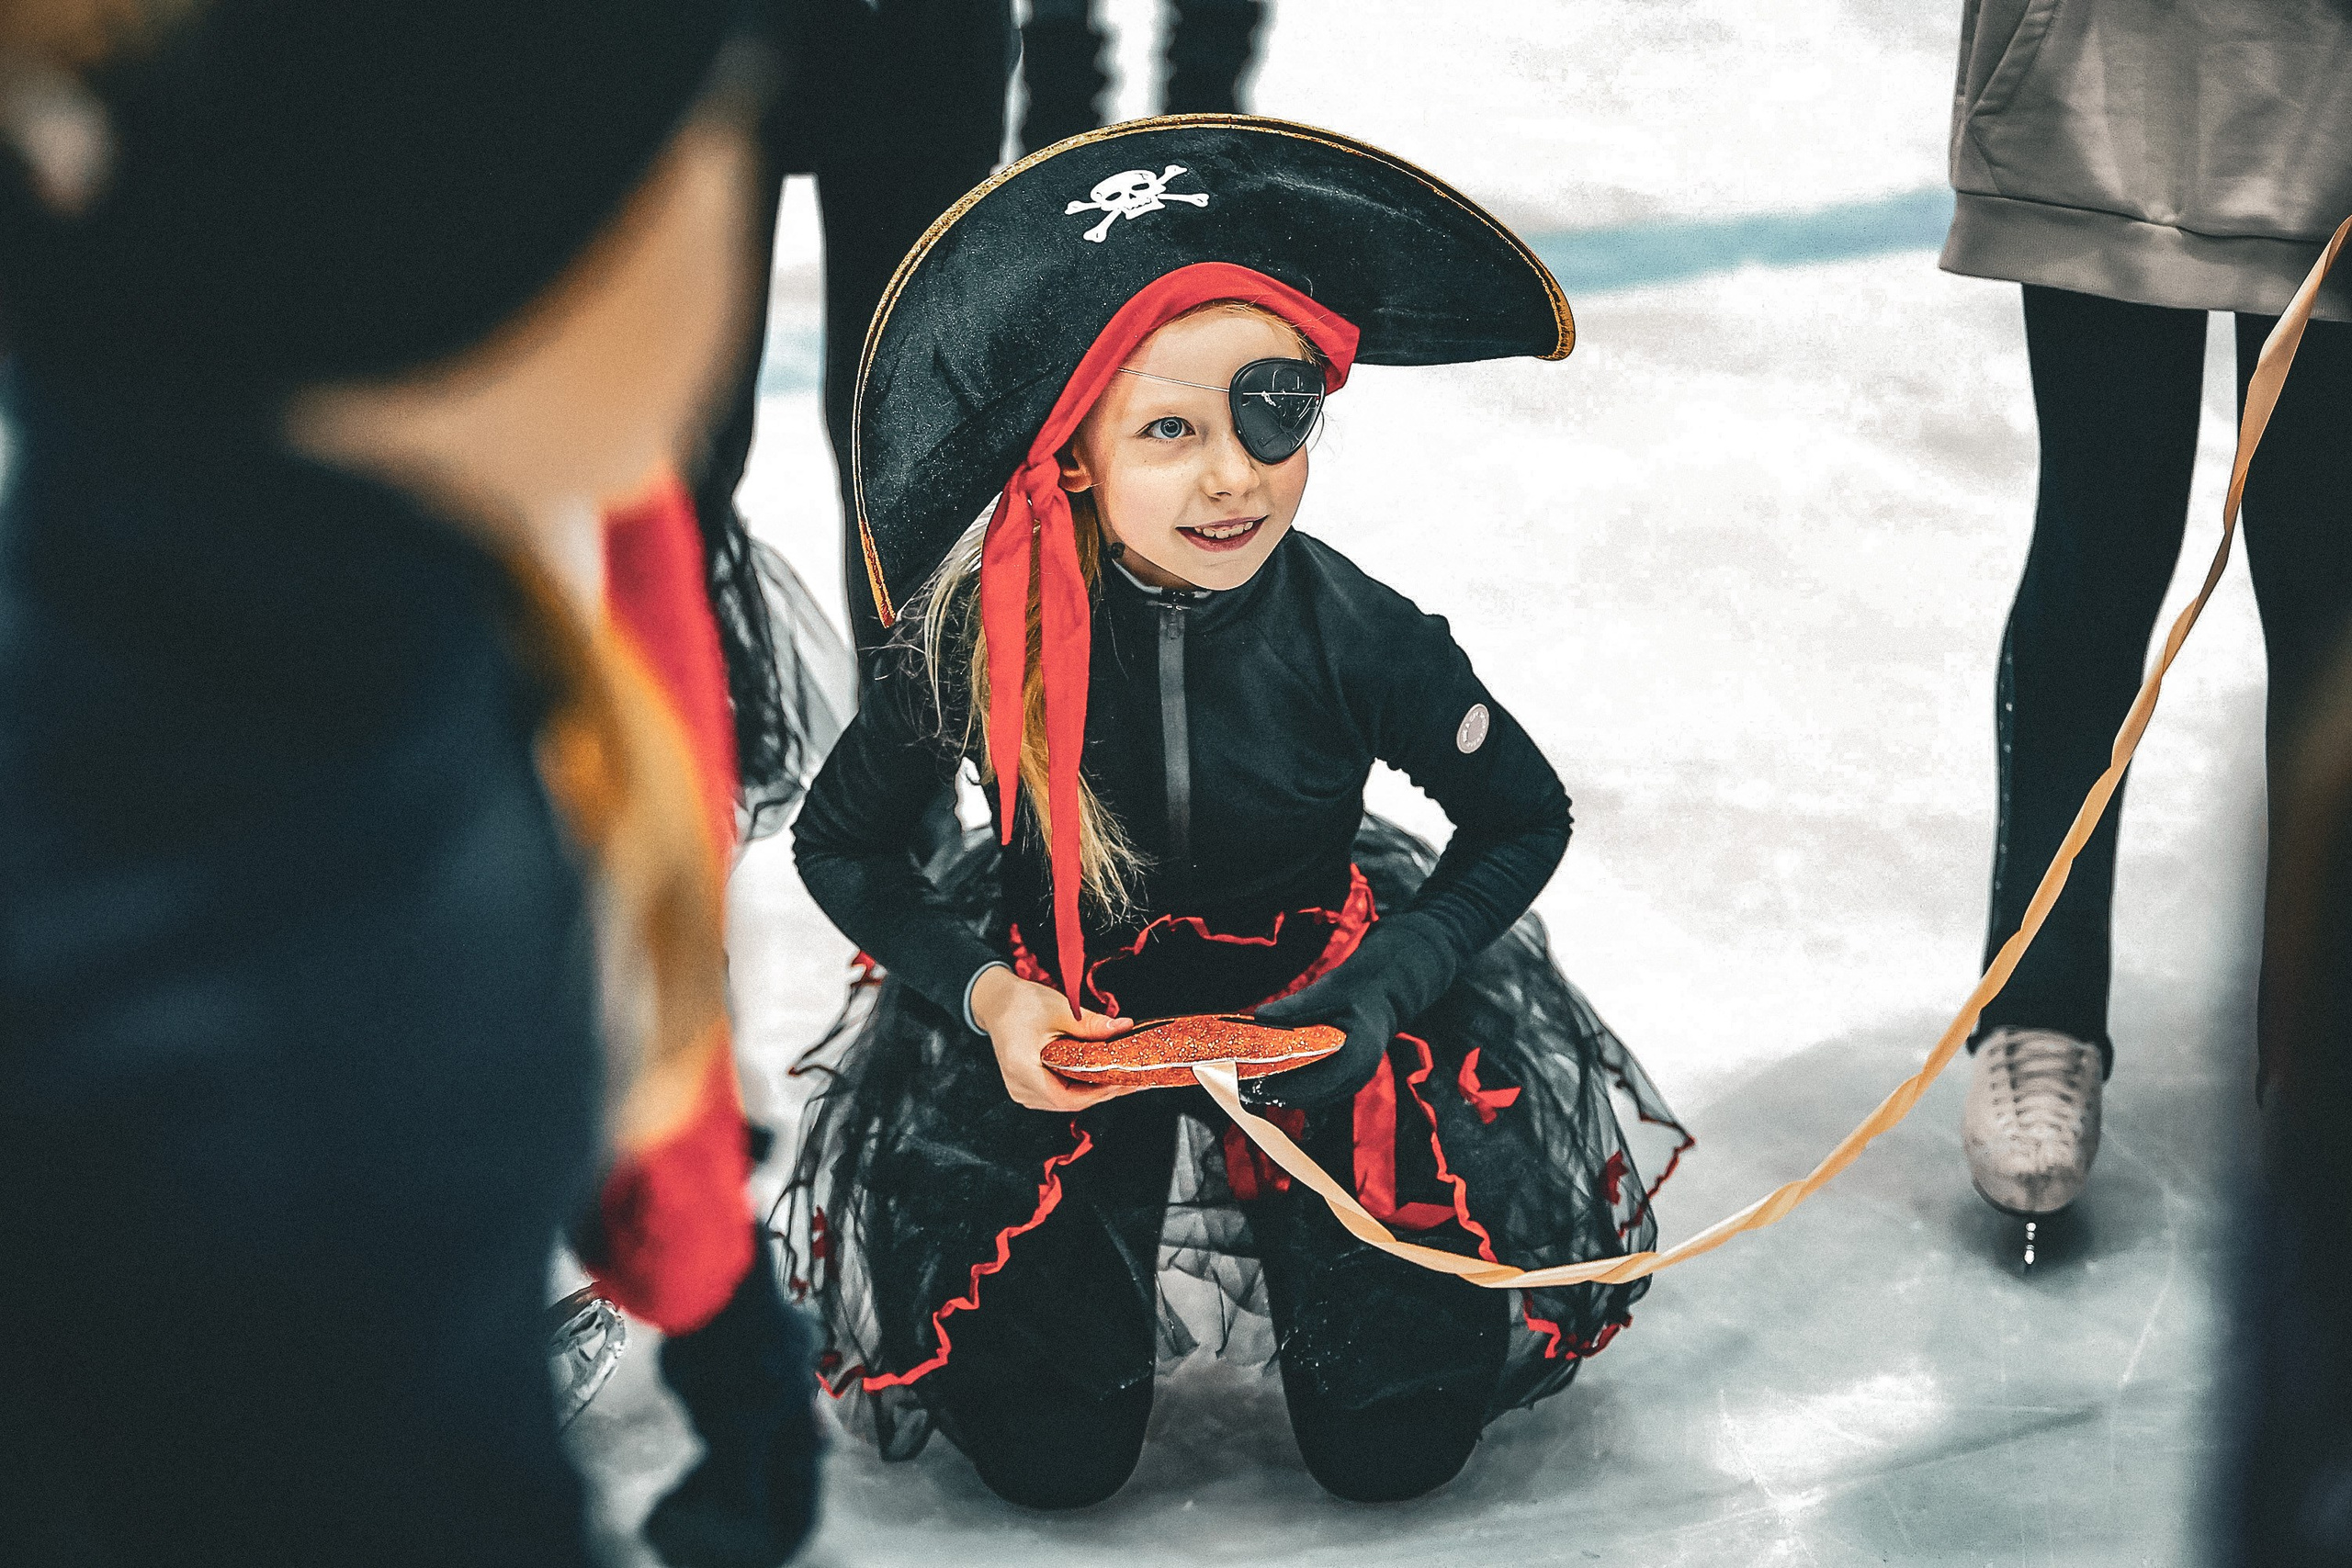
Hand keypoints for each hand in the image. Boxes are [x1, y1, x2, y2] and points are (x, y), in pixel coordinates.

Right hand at [969, 966, 1135, 1112]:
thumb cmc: (1022, 1004)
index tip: (1121, 1081)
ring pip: (1064, 1100)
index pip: (1065, 1097)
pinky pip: (1058, 1093)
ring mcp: (1021, 1090)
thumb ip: (1091, 1024)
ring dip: (1092, 1090)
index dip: (1096, 1093)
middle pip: (1067, 1101)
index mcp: (1023, 1069)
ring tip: (1120, 1077)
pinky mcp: (1027, 1087)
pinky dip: (1079, 1086)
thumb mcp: (1059, 1010)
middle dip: (1101, 1091)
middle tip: (1130, 1078)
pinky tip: (1099, 1076)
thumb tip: (1124, 1028)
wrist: (997, 1002)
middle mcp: (1019, 1087)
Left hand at [1250, 918, 1457, 1110]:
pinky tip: (1265, 1082)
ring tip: (1245, 1087)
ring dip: (1280, 1094)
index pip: (1316, 1081)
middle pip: (1310, 1096)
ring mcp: (1352, 1082)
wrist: (1384, 994)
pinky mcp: (1343, 1082)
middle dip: (1275, 1093)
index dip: (1282, 1084)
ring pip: (1311, 1100)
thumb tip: (1260, 1016)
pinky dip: (1291, 1090)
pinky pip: (1314, 1094)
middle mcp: (1358, 1075)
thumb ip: (1296, 1006)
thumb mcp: (1328, 989)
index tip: (1251, 1081)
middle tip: (1239, 1086)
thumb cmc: (1357, 988)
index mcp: (1359, 1054)